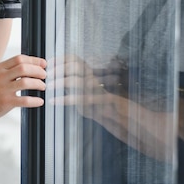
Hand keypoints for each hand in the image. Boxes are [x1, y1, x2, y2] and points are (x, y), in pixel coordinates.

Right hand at [0, 54, 46, 121]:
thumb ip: (9, 70)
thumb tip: (29, 67)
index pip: (20, 58)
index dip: (34, 60)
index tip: (43, 64)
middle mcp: (1, 77)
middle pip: (24, 68)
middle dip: (38, 71)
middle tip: (44, 75)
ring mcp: (3, 89)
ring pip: (26, 82)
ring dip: (38, 84)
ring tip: (42, 86)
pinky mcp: (5, 102)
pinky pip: (24, 100)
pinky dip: (35, 100)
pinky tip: (40, 101)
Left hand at [48, 54, 174, 161]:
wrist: (138, 124)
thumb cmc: (115, 118)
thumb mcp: (96, 107)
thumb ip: (84, 100)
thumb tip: (69, 97)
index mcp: (95, 79)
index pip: (78, 61)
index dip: (63, 60)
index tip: (50, 63)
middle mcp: (99, 82)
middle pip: (77, 67)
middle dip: (59, 69)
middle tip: (46, 75)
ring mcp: (103, 91)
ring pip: (79, 80)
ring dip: (61, 82)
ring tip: (48, 87)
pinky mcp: (107, 102)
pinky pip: (84, 98)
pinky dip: (67, 98)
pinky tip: (56, 101)